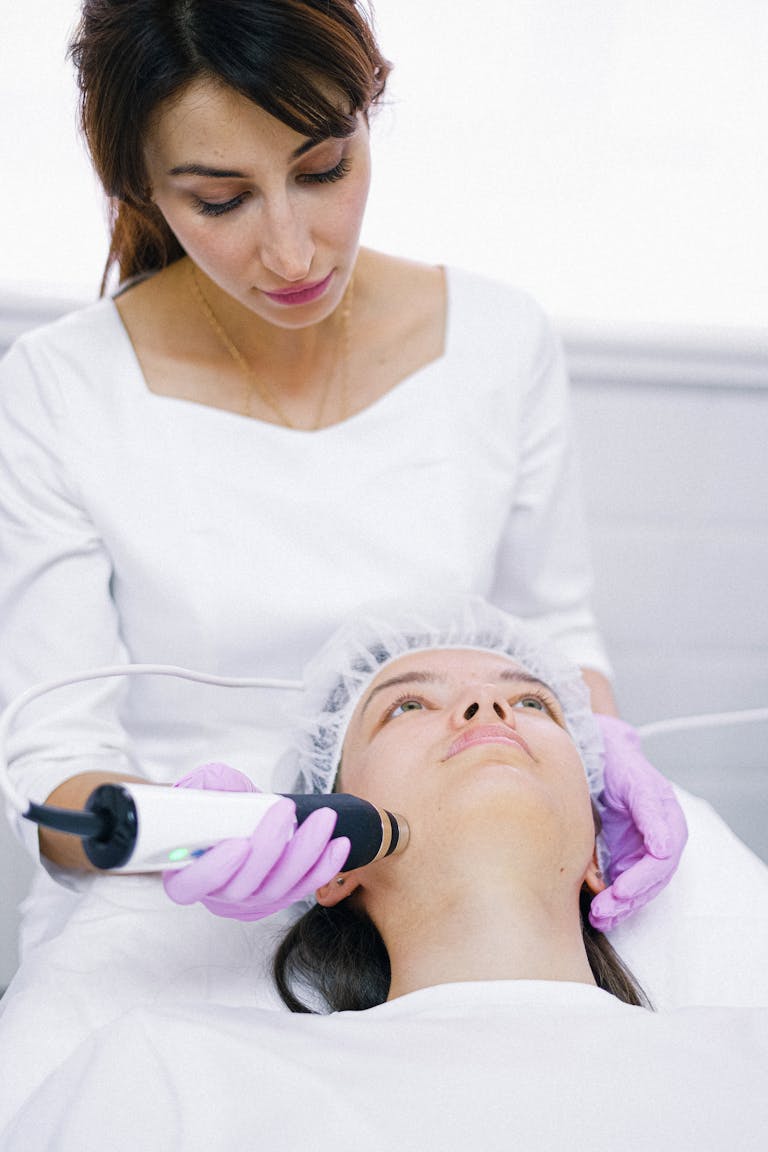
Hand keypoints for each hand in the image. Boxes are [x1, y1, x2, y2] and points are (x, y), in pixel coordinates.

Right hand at [162, 763, 349, 920]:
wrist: (238, 818)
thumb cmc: (214, 809)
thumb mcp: (202, 790)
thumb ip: (204, 787)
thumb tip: (215, 785)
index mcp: (186, 873)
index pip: (191, 885)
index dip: (213, 870)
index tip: (237, 843)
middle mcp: (220, 894)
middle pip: (243, 886)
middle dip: (269, 847)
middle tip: (285, 809)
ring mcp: (253, 899)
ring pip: (279, 887)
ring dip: (305, 851)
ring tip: (323, 819)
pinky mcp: (283, 894)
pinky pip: (305, 885)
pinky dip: (324, 865)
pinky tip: (339, 843)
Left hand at [589, 717, 687, 932]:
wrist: (599, 751)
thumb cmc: (618, 761)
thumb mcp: (634, 779)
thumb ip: (648, 810)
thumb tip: (662, 850)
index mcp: (667, 818)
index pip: (662, 860)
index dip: (642, 878)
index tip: (620, 890)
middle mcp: (659, 838)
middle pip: (652, 880)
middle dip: (629, 900)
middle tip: (604, 910)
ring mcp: (642, 848)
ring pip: (640, 888)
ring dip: (621, 907)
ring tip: (599, 918)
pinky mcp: (625, 855)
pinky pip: (625, 884)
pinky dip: (613, 902)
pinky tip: (598, 914)